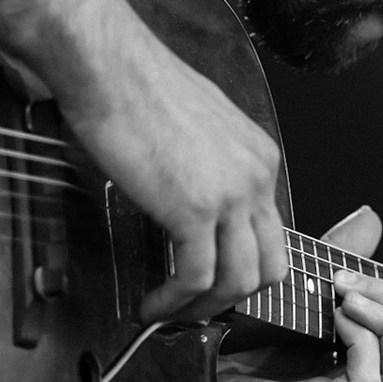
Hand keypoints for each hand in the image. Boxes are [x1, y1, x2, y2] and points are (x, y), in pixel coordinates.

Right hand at [58, 7, 288, 323]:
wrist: (111, 67)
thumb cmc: (138, 87)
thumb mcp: (196, 128)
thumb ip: (208, 166)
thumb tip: (191, 196)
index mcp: (260, 157)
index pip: (269, 230)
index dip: (240, 264)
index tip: (206, 280)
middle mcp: (258, 176)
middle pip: (271, 262)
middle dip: (234, 295)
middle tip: (195, 307)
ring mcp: (232, 195)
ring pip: (241, 280)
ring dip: (204, 308)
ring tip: (170, 314)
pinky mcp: (195, 210)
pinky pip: (198, 277)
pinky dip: (175, 301)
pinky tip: (151, 305)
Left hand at [217, 207, 382, 381]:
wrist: (179, 374)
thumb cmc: (231, 343)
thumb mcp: (299, 295)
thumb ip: (339, 264)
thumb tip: (370, 220)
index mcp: (357, 380)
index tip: (359, 281)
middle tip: (351, 287)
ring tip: (345, 302)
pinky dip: (360, 343)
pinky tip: (333, 321)